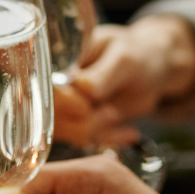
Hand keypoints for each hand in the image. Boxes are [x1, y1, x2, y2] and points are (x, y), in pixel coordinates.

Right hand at [60, 16, 194, 144]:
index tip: (82, 106)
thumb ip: (103, 73)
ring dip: (95, 130)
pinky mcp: (82, 124)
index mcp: (58, 61)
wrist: (151, 69)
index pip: (43, 84)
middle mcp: (56, 85)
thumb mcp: (123, 58)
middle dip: (81, 120)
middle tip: (111, 113)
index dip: (59, 100)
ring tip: (118, 116)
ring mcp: (68, 107)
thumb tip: (82, 87)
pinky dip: (110, 139)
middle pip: (51, 113)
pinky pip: (87, 140)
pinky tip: (130, 133)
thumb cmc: (135, 53)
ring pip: (67, 131)